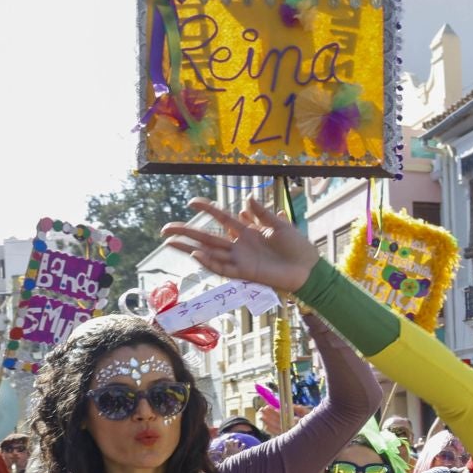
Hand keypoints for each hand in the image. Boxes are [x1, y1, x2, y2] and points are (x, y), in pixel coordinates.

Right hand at [160, 197, 315, 293]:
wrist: (309, 268)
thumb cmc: (297, 247)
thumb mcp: (280, 225)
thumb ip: (262, 213)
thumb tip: (246, 199)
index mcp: (247, 231)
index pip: (221, 218)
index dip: (207, 209)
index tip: (191, 201)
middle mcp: (239, 245)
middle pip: (207, 237)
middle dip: (186, 232)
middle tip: (164, 229)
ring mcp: (240, 259)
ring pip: (209, 253)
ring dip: (189, 248)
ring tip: (170, 242)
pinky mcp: (245, 273)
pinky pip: (223, 268)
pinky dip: (209, 262)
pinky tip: (195, 254)